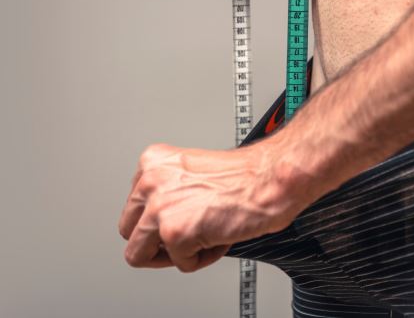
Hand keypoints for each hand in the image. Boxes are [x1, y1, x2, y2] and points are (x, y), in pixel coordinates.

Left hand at [118, 142, 297, 272]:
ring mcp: (159, 208)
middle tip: (186, 237)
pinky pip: (180, 264)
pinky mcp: (175, 233)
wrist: (271, 178)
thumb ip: (169, 190)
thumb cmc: (247, 175)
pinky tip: (220, 237)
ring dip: (174, 253)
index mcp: (153, 162)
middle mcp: (150, 181)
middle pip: (129, 231)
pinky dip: (203, 258)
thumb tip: (160, 219)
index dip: (158, 220)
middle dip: (157, 241)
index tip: (179, 220)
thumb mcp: (193, 171)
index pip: (133, 206)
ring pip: (139, 253)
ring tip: (202, 239)